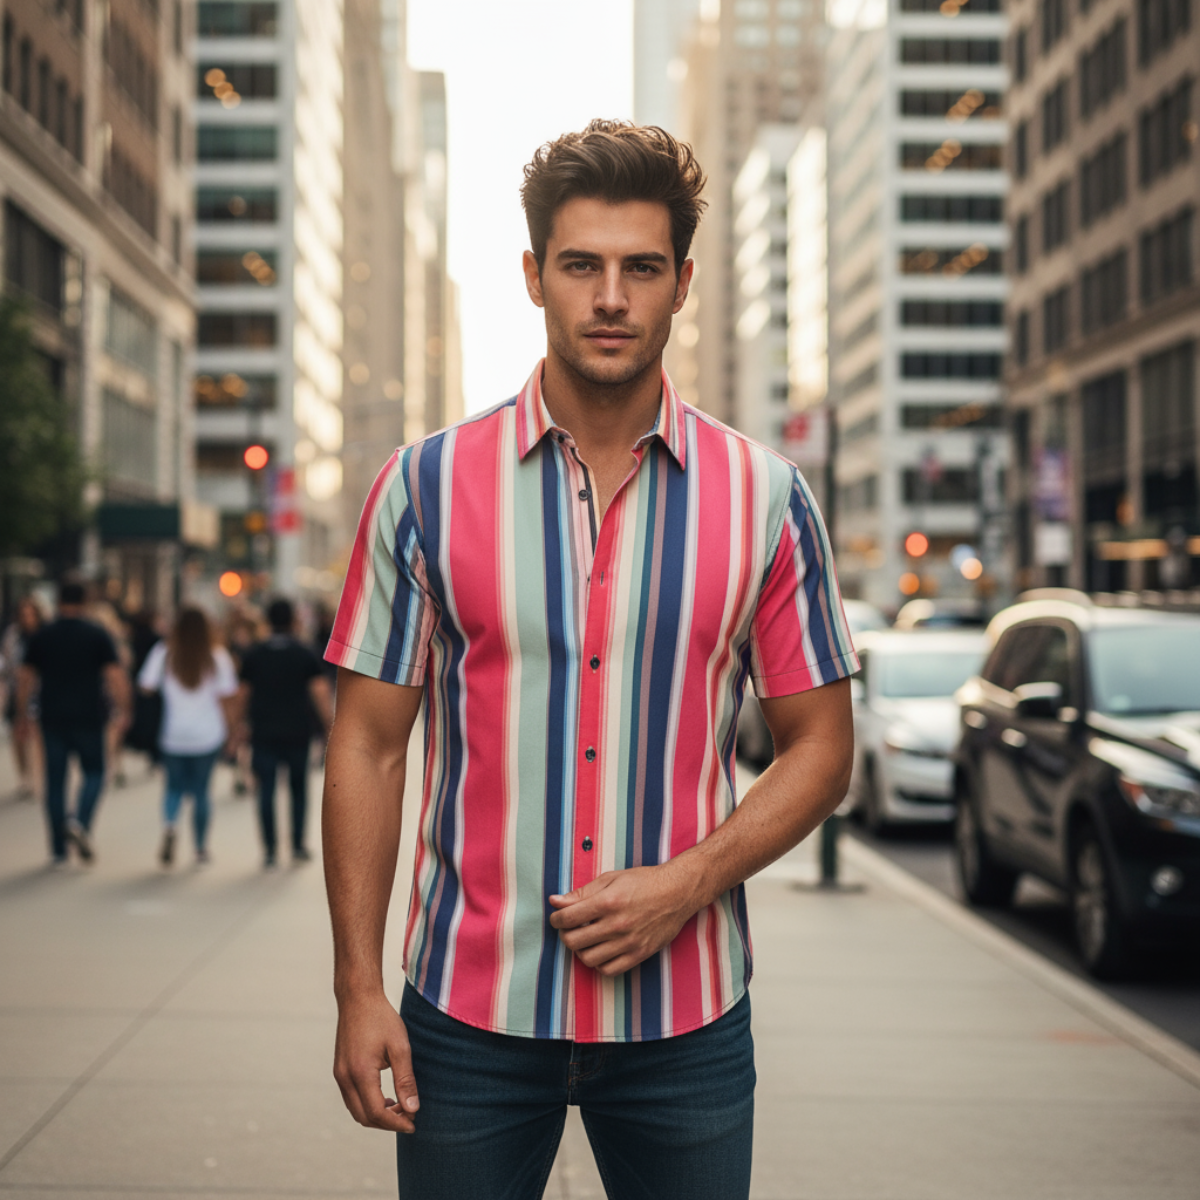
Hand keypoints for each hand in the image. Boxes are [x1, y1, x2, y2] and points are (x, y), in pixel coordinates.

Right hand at [332, 990, 419, 1133]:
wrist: (358, 998)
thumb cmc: (381, 1018)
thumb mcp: (400, 1047)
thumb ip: (406, 1080)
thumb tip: (413, 1109)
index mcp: (360, 1073)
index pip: (376, 1113)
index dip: (396, 1123)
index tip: (413, 1124)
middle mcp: (345, 1078)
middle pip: (364, 1117)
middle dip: (387, 1123)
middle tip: (409, 1117)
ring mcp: (339, 1075)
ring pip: (356, 1110)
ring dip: (376, 1116)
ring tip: (400, 1108)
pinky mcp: (339, 1070)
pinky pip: (351, 1099)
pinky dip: (367, 1105)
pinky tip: (385, 1098)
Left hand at [548, 861, 702, 976]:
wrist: (677, 893)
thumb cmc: (643, 882)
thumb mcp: (611, 879)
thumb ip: (581, 892)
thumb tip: (555, 901)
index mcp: (607, 902)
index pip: (568, 918)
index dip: (556, 919)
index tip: (557, 917)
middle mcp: (616, 925)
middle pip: (574, 941)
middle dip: (565, 934)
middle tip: (569, 928)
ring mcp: (628, 943)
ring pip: (588, 958)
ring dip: (580, 949)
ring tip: (585, 938)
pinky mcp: (639, 955)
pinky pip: (608, 970)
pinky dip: (599, 963)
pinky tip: (600, 949)